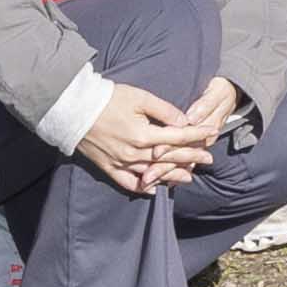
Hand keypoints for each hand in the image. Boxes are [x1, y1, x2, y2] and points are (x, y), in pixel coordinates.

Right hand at [68, 84, 221, 194]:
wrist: (74, 108)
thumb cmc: (108, 98)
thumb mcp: (140, 98)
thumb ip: (164, 111)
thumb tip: (183, 121)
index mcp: (144, 135)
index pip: (178, 138)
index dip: (197, 136)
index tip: (212, 133)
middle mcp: (135, 153)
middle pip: (169, 159)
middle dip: (191, 158)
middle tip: (209, 159)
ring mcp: (121, 163)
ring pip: (152, 174)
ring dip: (172, 175)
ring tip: (188, 177)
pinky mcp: (107, 167)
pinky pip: (127, 183)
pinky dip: (142, 187)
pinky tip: (153, 189)